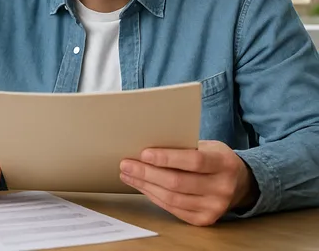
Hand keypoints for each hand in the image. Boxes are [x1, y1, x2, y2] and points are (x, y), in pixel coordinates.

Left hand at [119, 140, 257, 225]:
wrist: (238, 183)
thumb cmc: (214, 158)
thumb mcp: (206, 146)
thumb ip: (184, 146)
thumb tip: (146, 145)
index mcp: (224, 163)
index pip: (193, 161)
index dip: (167, 158)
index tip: (143, 153)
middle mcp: (222, 188)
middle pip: (178, 182)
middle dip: (147, 173)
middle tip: (126, 164)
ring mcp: (215, 207)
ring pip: (172, 198)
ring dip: (145, 185)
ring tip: (128, 174)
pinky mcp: (205, 220)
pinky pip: (173, 209)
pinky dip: (153, 196)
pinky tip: (142, 186)